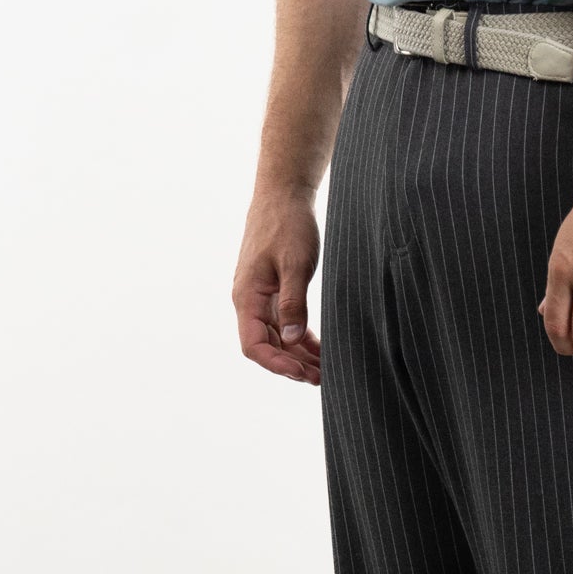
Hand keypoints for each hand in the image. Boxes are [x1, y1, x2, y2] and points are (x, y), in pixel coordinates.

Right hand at [234, 190, 322, 382]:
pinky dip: (300, 338)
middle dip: (292, 365)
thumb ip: (294, 303)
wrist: (283, 194)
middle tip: (322, 378)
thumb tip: (294, 341)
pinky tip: (319, 349)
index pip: (254, 345)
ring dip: (298, 355)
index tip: (302, 374)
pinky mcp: (274, 290)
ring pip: (277, 337)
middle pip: (267, 346)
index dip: (276, 364)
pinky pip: (284, 323)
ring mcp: (261, 297)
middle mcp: (250, 301)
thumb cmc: (288, 224)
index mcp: (247, 297)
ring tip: (324, 370)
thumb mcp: (295, 264)